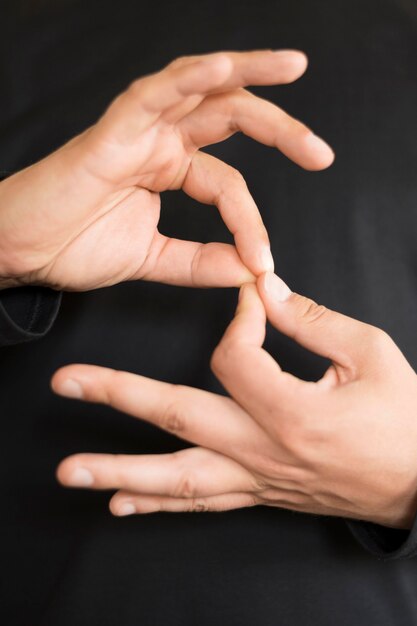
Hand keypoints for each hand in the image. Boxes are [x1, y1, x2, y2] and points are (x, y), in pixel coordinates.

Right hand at [0, 50, 332, 290]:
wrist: (22, 253)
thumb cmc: (74, 247)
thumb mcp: (153, 259)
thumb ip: (199, 262)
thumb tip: (246, 268)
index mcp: (169, 168)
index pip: (229, 184)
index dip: (252, 223)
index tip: (262, 263)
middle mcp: (159, 141)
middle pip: (230, 117)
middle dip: (281, 130)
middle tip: (321, 153)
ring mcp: (137, 131)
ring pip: (200, 88)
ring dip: (248, 73)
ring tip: (294, 66)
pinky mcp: (111, 132)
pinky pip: (153, 94)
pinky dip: (188, 79)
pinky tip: (224, 69)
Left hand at [53, 274, 416, 529]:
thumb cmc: (403, 419)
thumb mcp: (372, 354)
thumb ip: (312, 321)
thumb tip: (265, 291)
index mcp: (292, 412)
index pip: (235, 355)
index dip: (240, 317)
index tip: (252, 295)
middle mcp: (264, 450)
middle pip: (177, 416)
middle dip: (117, 395)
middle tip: (67, 382)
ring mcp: (257, 478)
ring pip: (177, 477)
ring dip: (118, 470)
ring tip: (70, 470)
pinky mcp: (259, 492)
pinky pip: (201, 504)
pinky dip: (158, 504)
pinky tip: (119, 503)